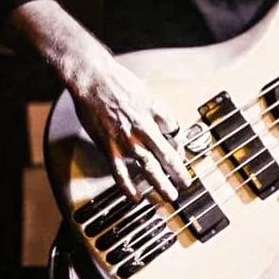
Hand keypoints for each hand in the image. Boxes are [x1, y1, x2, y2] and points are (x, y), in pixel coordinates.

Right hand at [69, 53, 191, 202]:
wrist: (93, 80)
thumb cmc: (118, 82)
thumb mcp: (146, 92)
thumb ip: (156, 110)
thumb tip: (166, 125)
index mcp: (155, 113)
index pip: (175, 133)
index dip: (180, 145)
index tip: (179, 153)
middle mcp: (144, 129)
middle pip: (167, 155)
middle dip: (179, 172)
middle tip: (186, 184)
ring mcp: (127, 140)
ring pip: (149, 167)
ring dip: (161, 184)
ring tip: (170, 196)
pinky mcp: (109, 148)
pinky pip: (121, 173)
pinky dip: (129, 188)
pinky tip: (135, 198)